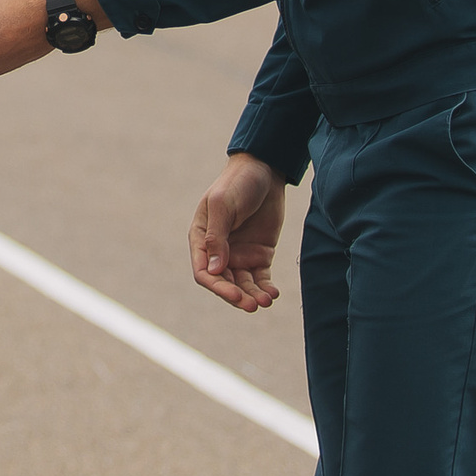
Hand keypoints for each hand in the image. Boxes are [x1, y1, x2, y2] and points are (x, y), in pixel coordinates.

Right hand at [190, 153, 285, 312]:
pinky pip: (260, 278)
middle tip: (253, 305)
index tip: (235, 295)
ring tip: (267, 301)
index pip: (204, 272)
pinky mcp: (259, 254)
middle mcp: (219, 250)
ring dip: (253, 295)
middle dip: (237, 296)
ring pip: (243, 285)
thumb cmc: (237, 183)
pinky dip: (266, 288)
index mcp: (202, 239)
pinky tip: (273, 293)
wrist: (265, 170)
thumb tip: (214, 270)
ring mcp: (240, 254)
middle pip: (224, 283)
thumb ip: (217, 237)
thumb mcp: (223, 205)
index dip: (218, 287)